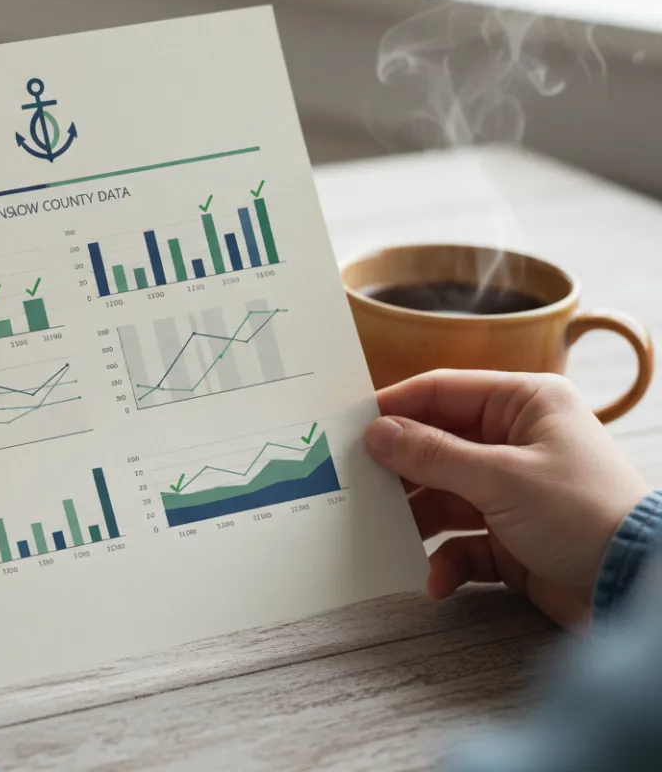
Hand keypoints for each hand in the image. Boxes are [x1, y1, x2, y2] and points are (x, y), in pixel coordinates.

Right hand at [365, 370, 649, 625]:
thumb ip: (432, 454)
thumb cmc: (585, 515)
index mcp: (525, 405)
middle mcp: (517, 442)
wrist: (635, 589)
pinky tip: (436, 580)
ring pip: (442, 496)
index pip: (442, 392)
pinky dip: (446, 562)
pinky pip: (461, 543)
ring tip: (386, 534)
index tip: (348, 427)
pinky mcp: (512, 539)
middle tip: (355, 484)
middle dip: (400, 470)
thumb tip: (377, 433)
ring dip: (417, 520)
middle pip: (436, 446)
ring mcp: (513, 491)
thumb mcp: (501, 478)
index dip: (394, 408)